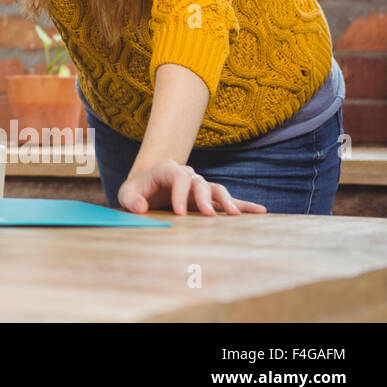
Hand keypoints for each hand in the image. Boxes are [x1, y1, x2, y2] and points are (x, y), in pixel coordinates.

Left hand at [117, 159, 266, 215]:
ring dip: (226, 201)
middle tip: (207, 215)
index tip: (178, 213)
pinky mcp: (208, 197)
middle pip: (199, 183)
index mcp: (167, 170)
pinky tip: (260, 211)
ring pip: (216, 189)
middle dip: (204, 199)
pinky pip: (228, 199)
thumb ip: (130, 199)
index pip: (178, 177)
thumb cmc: (136, 192)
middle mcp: (186, 174)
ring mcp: (199, 185)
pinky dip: (243, 205)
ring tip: (235, 215)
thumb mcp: (126, 194)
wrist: (146, 190)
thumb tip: (141, 208)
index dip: (180, 193)